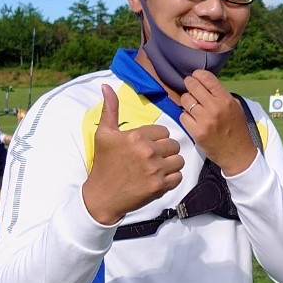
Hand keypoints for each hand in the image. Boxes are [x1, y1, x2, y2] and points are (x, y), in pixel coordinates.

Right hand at [82, 85, 184, 225]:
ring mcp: (155, 169)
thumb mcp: (103, 134)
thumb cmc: (103, 163)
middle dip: (166, 150)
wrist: (102, 195)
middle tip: (155, 157)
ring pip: (179, 160)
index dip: (158, 138)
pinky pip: (178, 177)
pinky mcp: (159, 186)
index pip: (164, 131)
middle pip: (174, 145)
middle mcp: (147, 151)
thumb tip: (106, 86)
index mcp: (136, 136)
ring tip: (160, 167)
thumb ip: (110, 109)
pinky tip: (160, 178)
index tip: (148, 146)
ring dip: (172, 164)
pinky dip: (172, 178)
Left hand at [179, 70, 257, 176]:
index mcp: (226, 99)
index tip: (195, 76)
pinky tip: (191, 119)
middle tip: (189, 86)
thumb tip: (205, 83)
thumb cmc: (237, 129)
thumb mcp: (236, 107)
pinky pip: (182, 116)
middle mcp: (215, 107)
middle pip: (192, 86)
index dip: (197, 74)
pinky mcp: (196, 132)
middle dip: (189, 84)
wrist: (237, 153)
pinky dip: (185, 116)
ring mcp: (204, 120)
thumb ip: (221, 95)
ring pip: (185, 100)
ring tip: (191, 105)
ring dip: (186, 101)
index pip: (206, 78)